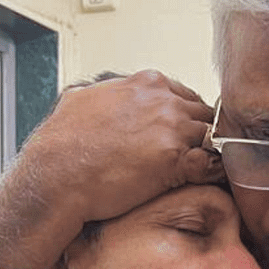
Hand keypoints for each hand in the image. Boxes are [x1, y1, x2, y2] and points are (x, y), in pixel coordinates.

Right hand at [0, 70, 222, 268]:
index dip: (187, 118)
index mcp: (145, 84)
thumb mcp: (80, 100)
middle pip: (204, 116)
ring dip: (210, 156)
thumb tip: (98, 92)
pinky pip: (211, 165)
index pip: (186, 95)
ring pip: (213, 139)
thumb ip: (103, 93)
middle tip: (198, 158)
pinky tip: (207, 184)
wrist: (54, 176)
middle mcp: (163, 101)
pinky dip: (213, 174)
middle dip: (202, 136)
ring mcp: (172, 129)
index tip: (183, 135)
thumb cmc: (60, 146)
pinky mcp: (174, 160)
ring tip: (205, 173)